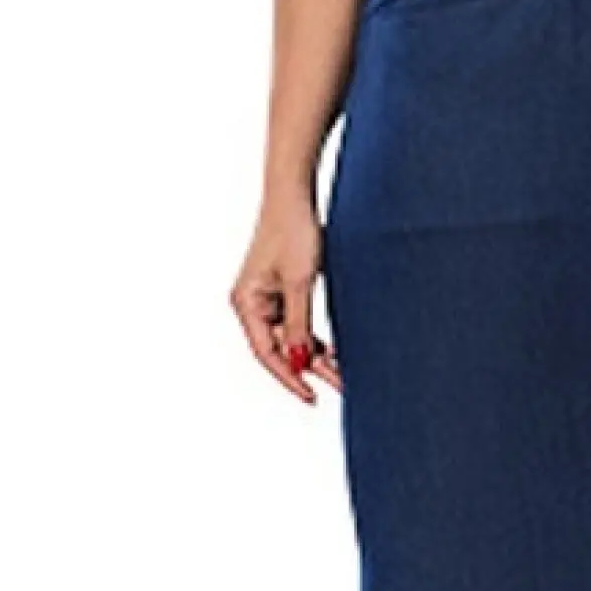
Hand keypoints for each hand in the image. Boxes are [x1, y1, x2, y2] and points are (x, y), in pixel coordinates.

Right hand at [231, 196, 342, 403]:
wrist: (295, 195)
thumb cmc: (293, 230)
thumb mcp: (300, 283)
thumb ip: (300, 325)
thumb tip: (301, 360)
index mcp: (246, 303)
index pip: (267, 353)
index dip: (289, 377)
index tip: (311, 395)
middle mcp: (252, 303)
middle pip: (281, 348)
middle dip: (310, 368)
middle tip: (340, 386)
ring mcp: (267, 297)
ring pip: (292, 337)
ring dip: (316, 354)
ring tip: (343, 372)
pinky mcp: (283, 289)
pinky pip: (297, 322)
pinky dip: (315, 335)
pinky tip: (335, 350)